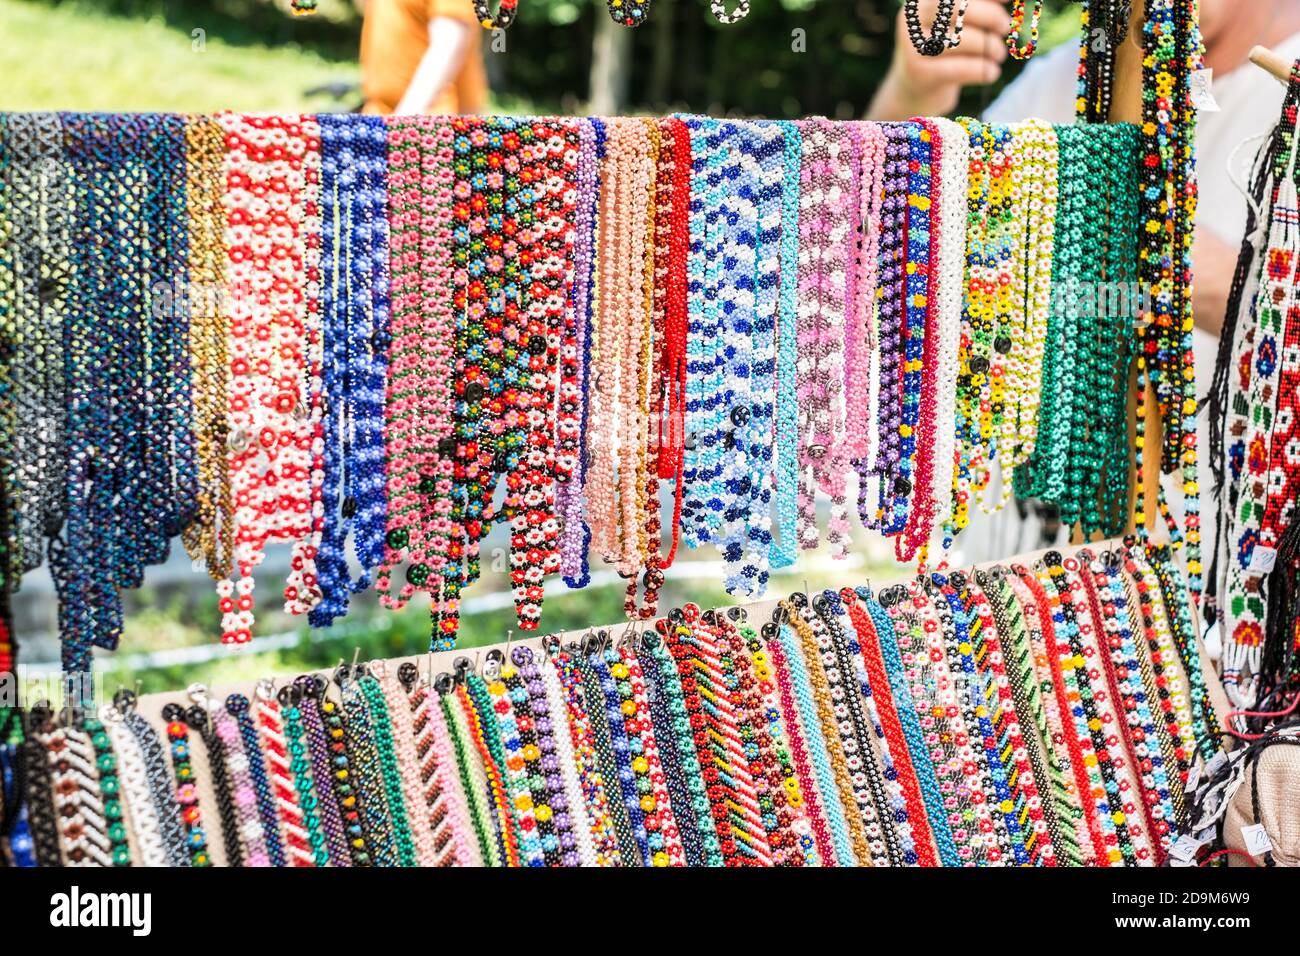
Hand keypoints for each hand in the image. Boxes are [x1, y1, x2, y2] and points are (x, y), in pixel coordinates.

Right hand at [867, 0, 1011, 121]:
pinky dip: (984, 70)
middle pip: (960, 10)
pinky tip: (991, 72)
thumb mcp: (956, 25)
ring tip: (998, 54)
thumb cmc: (943, 51)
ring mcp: (913, 48)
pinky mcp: (920, 74)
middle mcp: (912, 22)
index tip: (1010, 1)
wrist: (914, 91)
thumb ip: (978, 7)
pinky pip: (962, 68)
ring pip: (964, 40)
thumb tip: (1008, 0)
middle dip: (991, 17)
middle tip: (1005, 28)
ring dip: (990, 47)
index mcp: (920, 3)